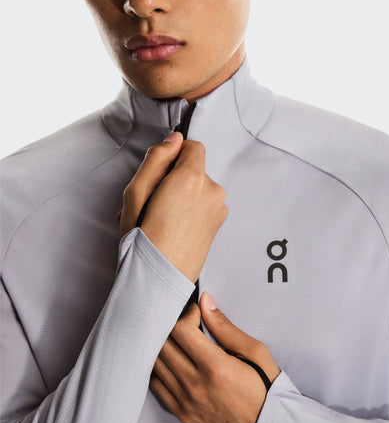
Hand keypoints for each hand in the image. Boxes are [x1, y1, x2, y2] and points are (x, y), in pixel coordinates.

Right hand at [120, 133, 227, 281]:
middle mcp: (212, 192)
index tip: (159, 176)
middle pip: (195, 168)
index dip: (173, 156)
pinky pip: (204, 203)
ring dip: (180, 195)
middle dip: (174, 178)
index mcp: (191, 180)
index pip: (192, 145)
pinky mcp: (220, 223)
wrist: (159, 283)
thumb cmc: (143, 243)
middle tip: (153, 203)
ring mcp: (219, 209)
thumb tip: (175, 139)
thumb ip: (156, 159)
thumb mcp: (135, 194)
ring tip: (159, 218)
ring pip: (198, 186)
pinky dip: (189, 209)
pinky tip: (172, 227)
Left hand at [150, 293, 279, 422]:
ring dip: (164, 345)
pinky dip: (159, 368)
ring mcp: (185, 402)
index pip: (181, 331)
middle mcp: (195, 385)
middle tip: (186, 323)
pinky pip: (155, 385)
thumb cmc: (264, 387)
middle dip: (172, 326)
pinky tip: (173, 361)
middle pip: (163, 344)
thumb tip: (205, 302)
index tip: (196, 312)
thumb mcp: (253, 350)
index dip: (186, 314)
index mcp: (215, 367)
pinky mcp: (180, 413)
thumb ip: (224, 326)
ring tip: (179, 340)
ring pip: (155, 363)